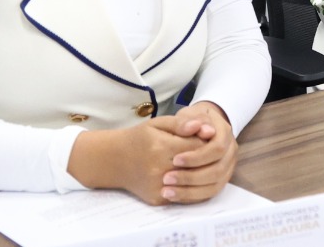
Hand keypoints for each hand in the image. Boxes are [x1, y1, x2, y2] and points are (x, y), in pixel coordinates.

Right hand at [68, 118, 206, 204]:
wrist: (116, 160)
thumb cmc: (140, 139)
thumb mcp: (159, 123)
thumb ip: (182, 123)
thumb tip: (207, 128)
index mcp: (161, 147)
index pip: (198, 146)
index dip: (206, 141)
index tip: (207, 137)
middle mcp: (159, 169)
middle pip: (198, 166)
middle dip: (206, 158)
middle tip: (207, 150)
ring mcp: (158, 187)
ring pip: (193, 183)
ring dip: (201, 173)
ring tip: (200, 163)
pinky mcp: (158, 199)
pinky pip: (184, 195)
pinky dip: (191, 187)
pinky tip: (191, 176)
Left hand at [160, 102, 237, 202]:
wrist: (199, 126)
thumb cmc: (191, 120)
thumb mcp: (188, 114)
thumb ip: (191, 120)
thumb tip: (201, 129)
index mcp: (225, 132)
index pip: (217, 148)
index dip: (196, 156)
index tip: (174, 160)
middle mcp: (231, 150)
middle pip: (217, 169)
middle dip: (191, 176)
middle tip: (167, 179)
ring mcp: (228, 166)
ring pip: (215, 185)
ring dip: (190, 190)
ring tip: (167, 191)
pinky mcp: (221, 179)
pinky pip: (210, 193)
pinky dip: (192, 196)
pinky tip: (174, 196)